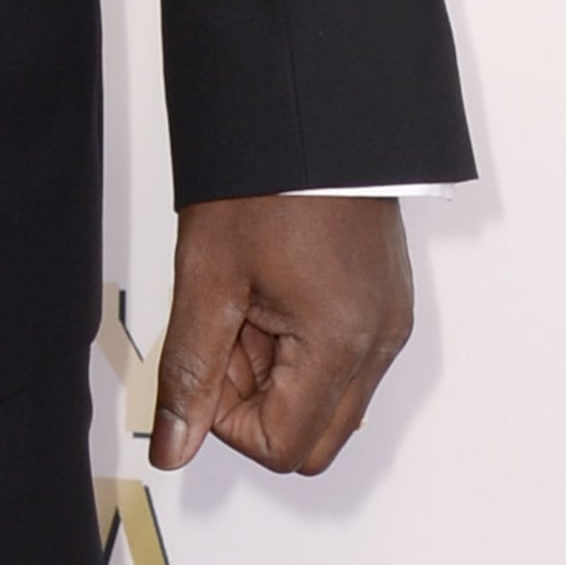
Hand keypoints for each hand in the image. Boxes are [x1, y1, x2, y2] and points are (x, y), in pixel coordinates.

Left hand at [149, 196, 413, 479]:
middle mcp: (379, 343)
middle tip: (224, 344)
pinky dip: (304, 354)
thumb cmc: (265, 183)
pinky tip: (274, 300)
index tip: (207, 367)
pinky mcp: (388, 306)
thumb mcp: (207, 281)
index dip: (228, 422)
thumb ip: (191, 374)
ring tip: (248, 312)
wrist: (311, 117)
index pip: (282, 447)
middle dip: (257, 409)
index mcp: (340, 343)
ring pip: (331, 406)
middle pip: (314, 442)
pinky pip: (347, 365)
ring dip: (280, 381)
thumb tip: (176, 446)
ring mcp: (390, 325)